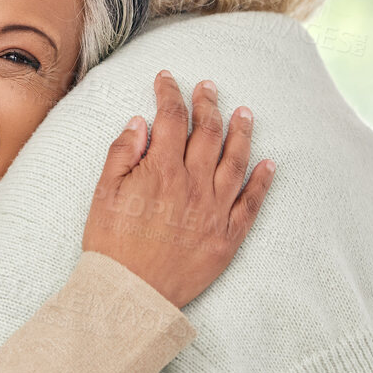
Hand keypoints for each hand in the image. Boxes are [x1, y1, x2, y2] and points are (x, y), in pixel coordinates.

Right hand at [81, 71, 275, 307]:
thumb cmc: (111, 245)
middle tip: (208, 86)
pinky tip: (269, 163)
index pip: (171, 118)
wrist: (130, 293)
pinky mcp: (229, 235)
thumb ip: (122, 154)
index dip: (170, 93)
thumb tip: (141, 123)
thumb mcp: (103, 194)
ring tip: (244, 112)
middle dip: (207, 103)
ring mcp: (216, 209)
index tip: (167, 79)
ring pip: (236, 159)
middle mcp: (195, 184)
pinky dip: (263, 179)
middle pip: (208, 132)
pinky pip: (252, 201)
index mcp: (162, 171)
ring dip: (242, 131)